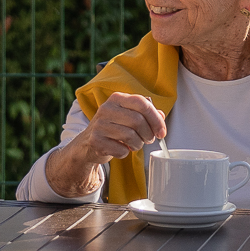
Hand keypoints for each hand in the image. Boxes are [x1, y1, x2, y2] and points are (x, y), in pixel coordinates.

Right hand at [44, 92, 165, 197]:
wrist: (87, 144)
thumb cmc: (112, 128)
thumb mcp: (128, 116)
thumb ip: (145, 114)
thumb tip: (161, 116)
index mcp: (117, 98)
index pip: (142, 103)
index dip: (155, 119)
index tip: (162, 132)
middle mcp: (106, 109)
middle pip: (138, 121)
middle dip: (148, 134)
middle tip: (148, 140)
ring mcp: (99, 125)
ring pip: (131, 136)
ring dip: (138, 144)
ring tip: (135, 144)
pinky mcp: (95, 141)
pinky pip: (120, 150)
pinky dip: (125, 152)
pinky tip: (121, 149)